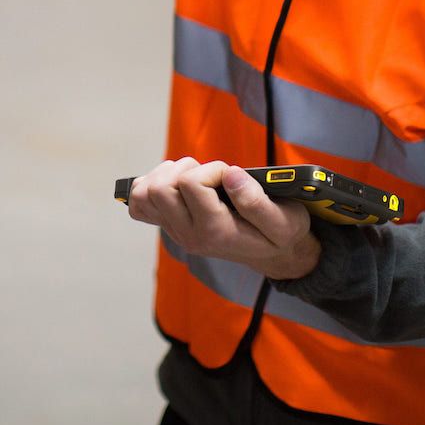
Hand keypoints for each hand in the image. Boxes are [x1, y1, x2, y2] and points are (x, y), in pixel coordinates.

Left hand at [125, 158, 319, 280]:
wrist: (274, 255)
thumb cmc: (281, 234)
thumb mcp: (284, 221)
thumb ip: (257, 200)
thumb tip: (230, 174)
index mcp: (214, 231)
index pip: (190, 184)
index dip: (212, 169)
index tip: (233, 176)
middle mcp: (188, 234)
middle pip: (158, 189)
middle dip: (184, 170)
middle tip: (209, 175)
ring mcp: (176, 231)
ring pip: (145, 192)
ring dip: (168, 174)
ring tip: (195, 177)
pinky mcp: (170, 225)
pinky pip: (140, 203)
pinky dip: (152, 185)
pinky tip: (177, 184)